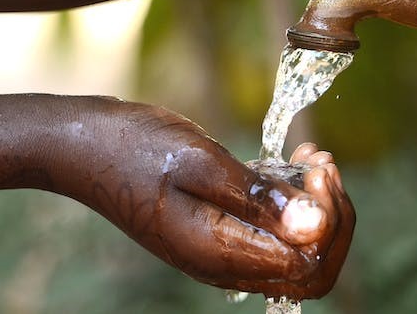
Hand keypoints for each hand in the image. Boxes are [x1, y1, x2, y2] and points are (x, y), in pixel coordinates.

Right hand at [68, 103, 353, 299]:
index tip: (318, 169)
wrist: (84, 147)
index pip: (308, 265)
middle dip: (332, 219)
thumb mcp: (199, 162)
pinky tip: (291, 165)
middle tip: (323, 166)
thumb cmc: (135, 147)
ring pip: (294, 252)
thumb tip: (314, 227)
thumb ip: (256, 198)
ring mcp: (220, 250)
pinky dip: (291, 204)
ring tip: (312, 159)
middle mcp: (224, 263)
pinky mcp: (216, 230)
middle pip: (310, 270)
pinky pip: (270, 233)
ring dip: (316, 208)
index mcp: (219, 253)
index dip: (328, 221)